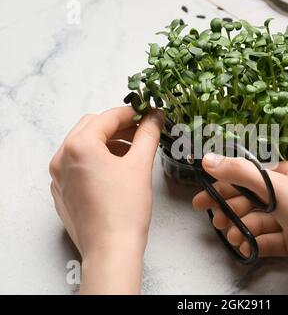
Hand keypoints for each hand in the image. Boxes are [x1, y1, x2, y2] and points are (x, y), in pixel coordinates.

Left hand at [49, 107, 163, 293]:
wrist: (111, 249)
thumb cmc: (125, 208)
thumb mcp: (140, 165)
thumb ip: (148, 134)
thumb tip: (155, 116)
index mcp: (79, 146)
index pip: (107, 117)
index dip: (132, 113)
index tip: (149, 115)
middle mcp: (62, 157)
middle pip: (91, 128)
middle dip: (117, 127)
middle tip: (141, 132)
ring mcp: (58, 176)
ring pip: (83, 146)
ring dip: (107, 143)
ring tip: (131, 153)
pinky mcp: (62, 192)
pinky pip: (77, 165)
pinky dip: (96, 160)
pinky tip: (115, 171)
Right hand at [193, 154, 287, 293]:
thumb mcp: (276, 189)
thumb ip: (240, 173)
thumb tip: (208, 159)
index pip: (248, 177)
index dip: (223, 188)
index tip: (202, 201)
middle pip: (251, 200)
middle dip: (231, 211)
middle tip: (214, 222)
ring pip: (258, 222)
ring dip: (242, 229)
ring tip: (231, 238)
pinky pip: (268, 240)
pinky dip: (254, 243)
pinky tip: (244, 248)